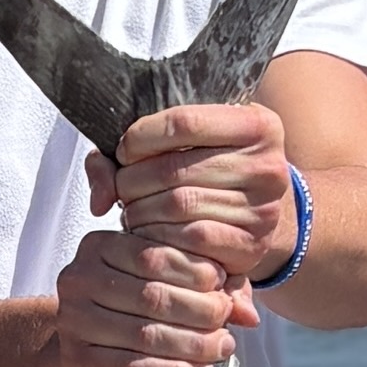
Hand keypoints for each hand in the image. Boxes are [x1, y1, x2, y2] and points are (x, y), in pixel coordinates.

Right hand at [49, 214, 244, 366]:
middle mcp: (77, 278)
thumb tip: (250, 314)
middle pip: (153, 295)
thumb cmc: (135, 309)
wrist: (86, 353)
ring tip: (223, 349)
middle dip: (200, 312)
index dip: (195, 272)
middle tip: (228, 324)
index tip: (222, 287)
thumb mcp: (169, 283)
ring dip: (194, 346)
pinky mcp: (77, 361)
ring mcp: (72, 321)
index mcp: (98, 246)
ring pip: (147, 335)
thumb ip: (208, 287)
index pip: (154, 254)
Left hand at [89, 93, 294, 284]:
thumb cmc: (215, 168)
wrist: (261, 212)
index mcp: (257, 124)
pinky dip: (160, 237)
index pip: (184, 122)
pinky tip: (151, 233)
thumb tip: (99, 198)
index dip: (141, 137)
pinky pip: (192, 240)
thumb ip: (137, 150)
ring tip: (134, 210)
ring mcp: (262, 208)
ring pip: (178, 205)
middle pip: (174, 168)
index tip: (125, 151)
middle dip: (133, 180)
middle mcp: (267, 165)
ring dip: (141, 211)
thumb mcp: (191, 142)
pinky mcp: (251, 245)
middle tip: (123, 188)